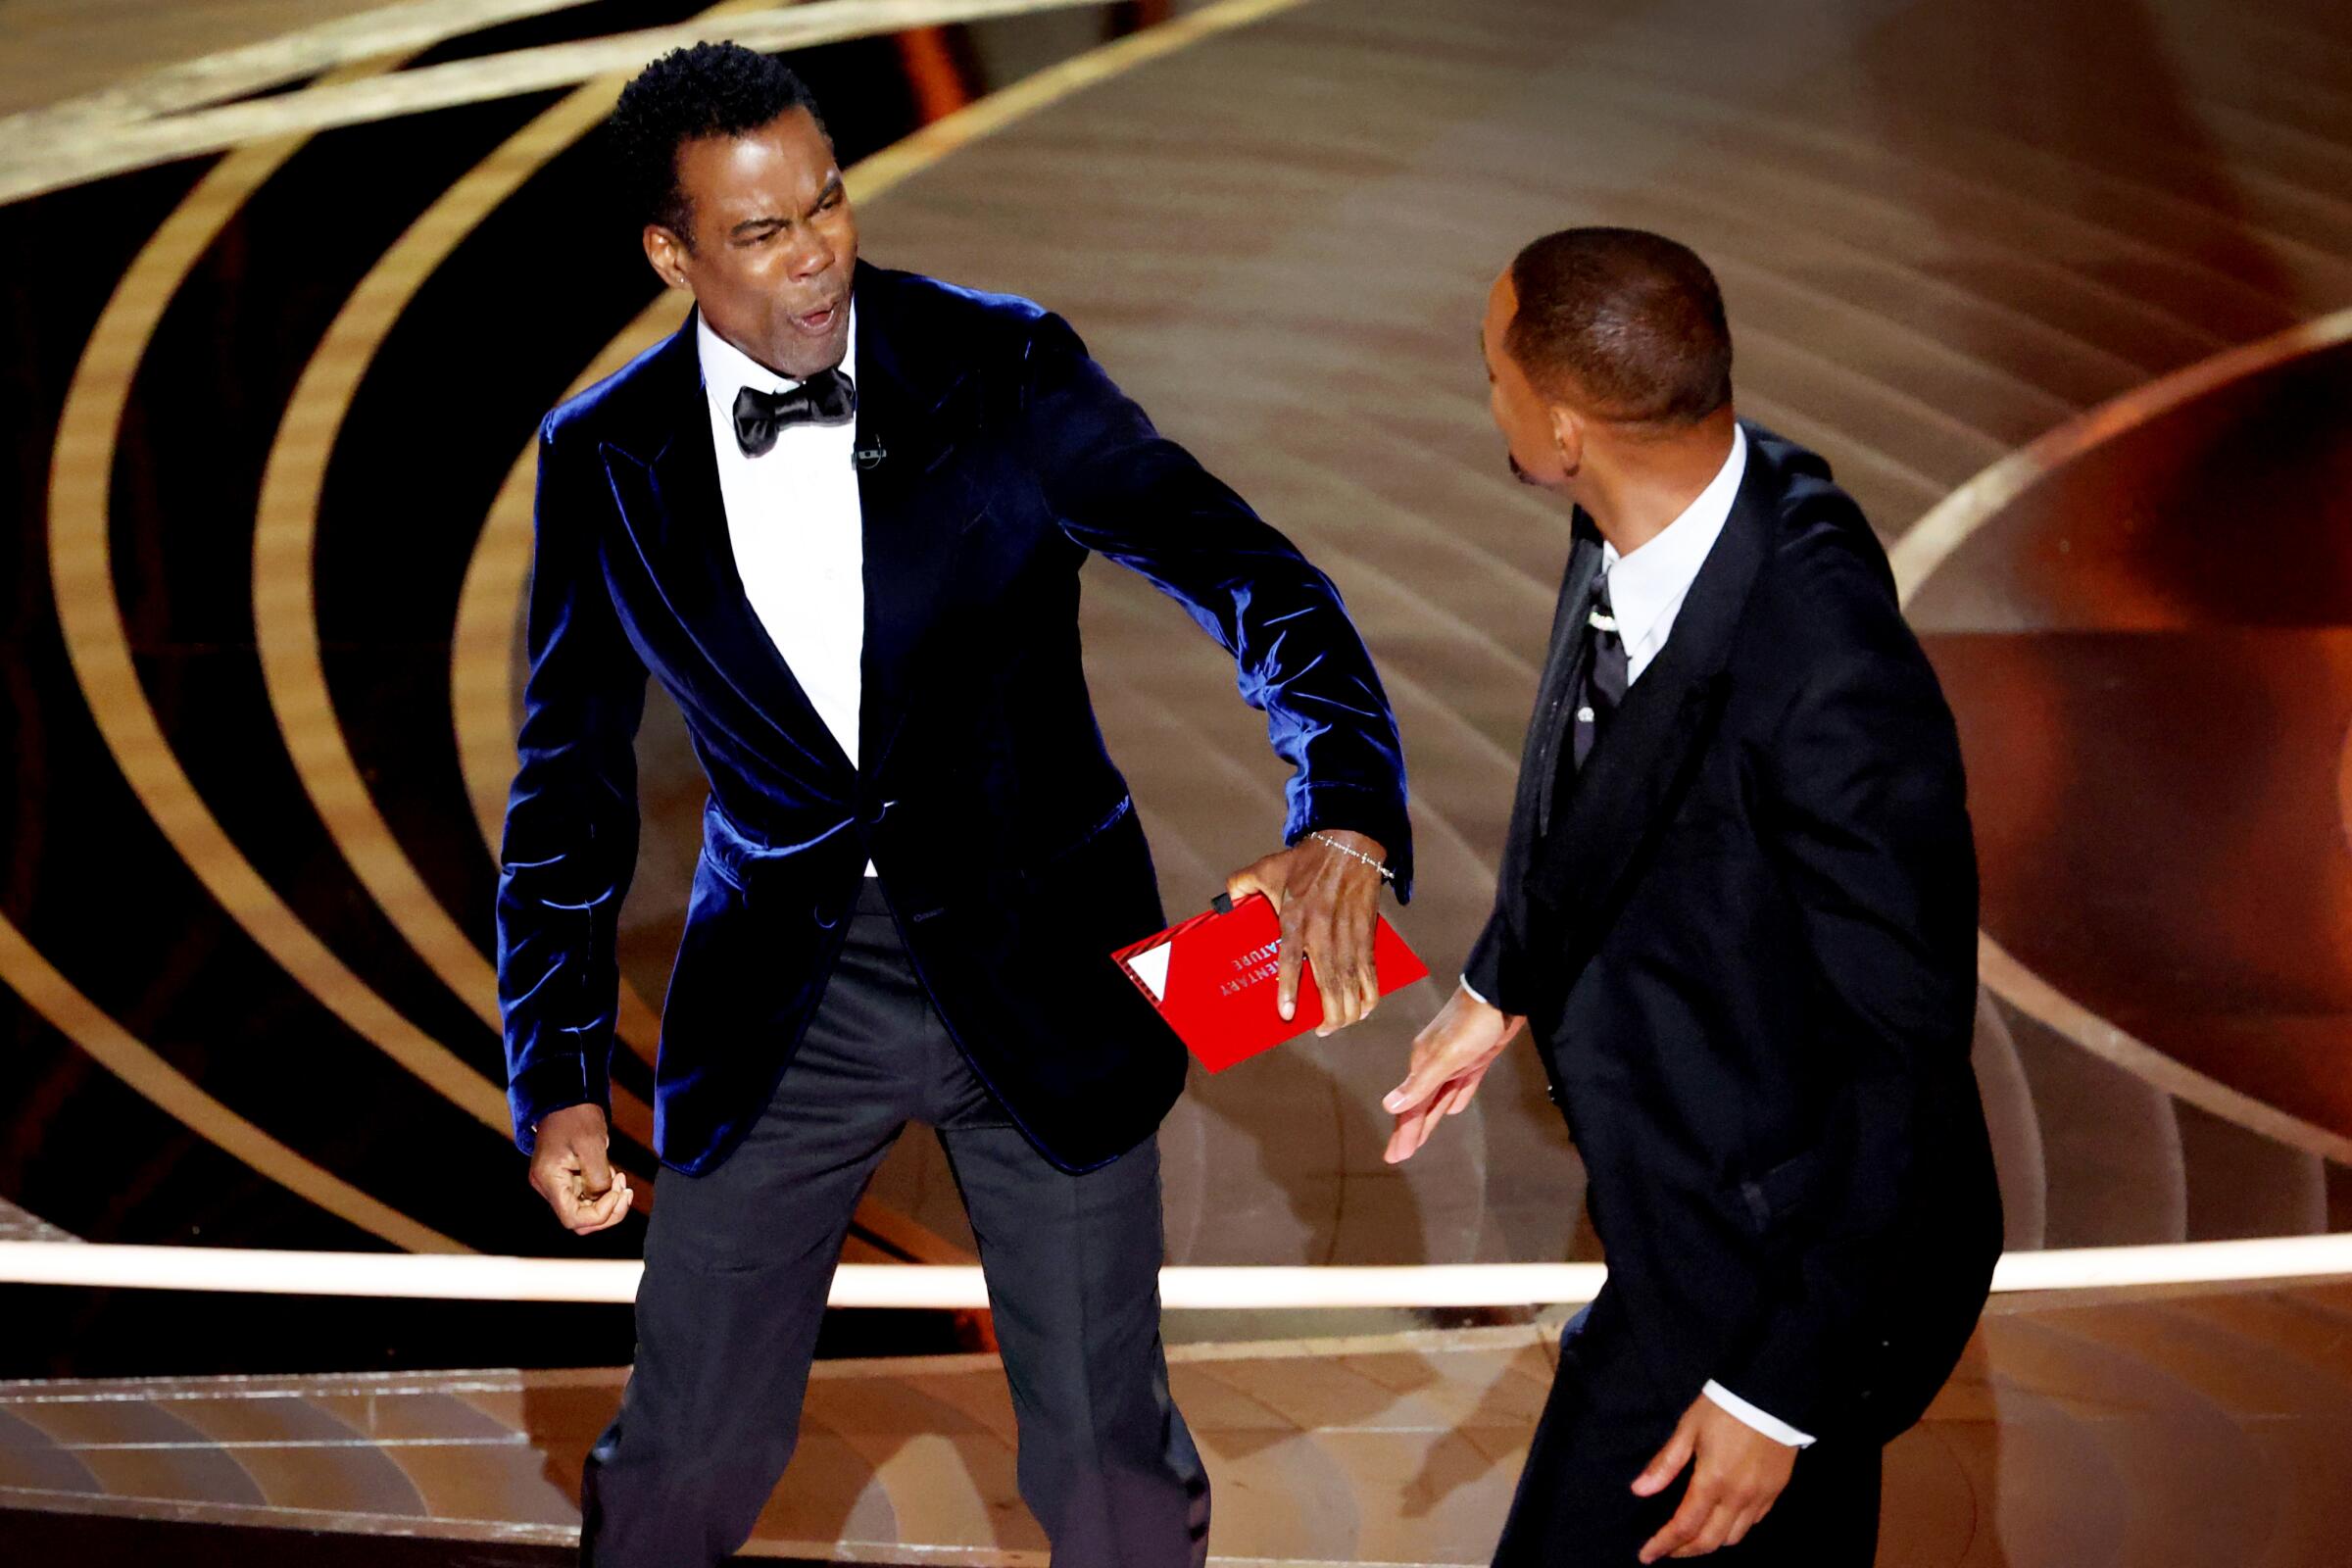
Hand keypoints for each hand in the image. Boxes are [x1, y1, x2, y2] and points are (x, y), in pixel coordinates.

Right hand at [529, 1103, 632, 1234]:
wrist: (567, 1098)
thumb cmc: (576, 1116)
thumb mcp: (592, 1144)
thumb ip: (597, 1177)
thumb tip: (602, 1199)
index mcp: (549, 1180)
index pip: (573, 1219)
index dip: (600, 1214)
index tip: (617, 1192)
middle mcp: (548, 1187)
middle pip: (580, 1220)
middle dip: (608, 1211)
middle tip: (625, 1190)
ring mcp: (556, 1184)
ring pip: (584, 1211)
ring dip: (607, 1202)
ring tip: (619, 1178)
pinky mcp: (566, 1179)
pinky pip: (585, 1197)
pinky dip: (603, 1192)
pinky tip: (613, 1175)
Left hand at [1225, 830, 1388, 1035]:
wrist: (1349, 843)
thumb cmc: (1305, 859)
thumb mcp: (1266, 868)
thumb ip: (1241, 884)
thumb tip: (1224, 902)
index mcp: (1295, 917)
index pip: (1291, 958)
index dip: (1289, 987)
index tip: (1285, 1013)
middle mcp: (1323, 930)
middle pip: (1330, 981)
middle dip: (1329, 1013)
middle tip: (1320, 1029)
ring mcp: (1348, 934)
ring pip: (1352, 981)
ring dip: (1348, 1009)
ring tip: (1338, 1024)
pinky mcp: (1367, 934)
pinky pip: (1371, 970)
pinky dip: (1370, 993)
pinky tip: (1364, 1008)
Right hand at [1381, 984, 1522, 1161]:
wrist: (1501, 993)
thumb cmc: (1472, 1024)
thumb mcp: (1446, 1056)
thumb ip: (1420, 1083)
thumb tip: (1389, 1106)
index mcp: (1423, 1065)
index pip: (1411, 1108)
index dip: (1403, 1133)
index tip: (1394, 1158)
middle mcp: (1435, 1064)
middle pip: (1420, 1105)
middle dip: (1410, 1130)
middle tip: (1399, 1155)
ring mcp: (1455, 1062)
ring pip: (1438, 1098)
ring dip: (1429, 1118)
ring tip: (1421, 1136)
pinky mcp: (1476, 1058)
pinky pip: (1460, 1086)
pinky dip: (1455, 1099)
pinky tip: (1453, 1108)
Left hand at [1632, 1392, 1798, 1560]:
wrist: (1771, 1392)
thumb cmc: (1724, 1407)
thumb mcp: (1688, 1429)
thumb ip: (1665, 1464)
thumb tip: (1640, 1491)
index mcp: (1712, 1482)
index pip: (1684, 1527)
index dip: (1663, 1545)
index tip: (1646, 1556)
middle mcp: (1738, 1498)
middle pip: (1710, 1541)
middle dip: (1684, 1552)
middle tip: (1666, 1551)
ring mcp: (1760, 1498)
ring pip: (1734, 1538)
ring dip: (1710, 1543)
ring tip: (1691, 1538)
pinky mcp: (1776, 1492)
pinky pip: (1753, 1523)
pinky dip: (1733, 1530)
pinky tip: (1721, 1521)